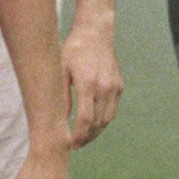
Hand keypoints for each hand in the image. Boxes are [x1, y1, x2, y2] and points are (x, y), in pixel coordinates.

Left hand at [60, 23, 121, 146]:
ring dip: (96, 131)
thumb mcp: (60, 71)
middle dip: (87, 137)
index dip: (79, 135)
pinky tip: (93, 123)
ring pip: (108, 119)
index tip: (72, 144)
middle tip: (76, 145)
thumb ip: (61, 96)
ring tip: (84, 137)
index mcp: (88, 83)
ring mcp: (114, 87)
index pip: (85, 118)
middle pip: (98, 122)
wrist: (95, 33)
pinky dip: (103, 120)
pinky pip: (112, 110)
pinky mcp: (119, 86)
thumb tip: (60, 120)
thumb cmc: (73, 50)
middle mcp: (104, 87)